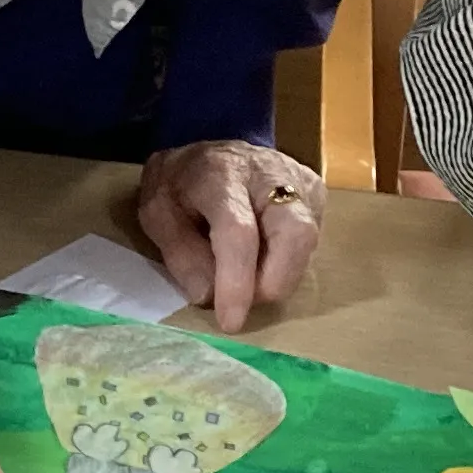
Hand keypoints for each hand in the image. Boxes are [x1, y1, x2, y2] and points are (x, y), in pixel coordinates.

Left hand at [134, 140, 326, 333]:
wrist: (209, 152)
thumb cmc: (180, 186)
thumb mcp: (157, 214)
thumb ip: (180, 254)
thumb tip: (208, 295)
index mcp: (219, 173)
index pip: (239, 231)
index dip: (237, 280)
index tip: (231, 320)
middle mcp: (269, 171)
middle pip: (295, 233)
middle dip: (273, 281)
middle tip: (245, 300)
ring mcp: (299, 180)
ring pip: (307, 241)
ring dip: (278, 273)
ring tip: (246, 275)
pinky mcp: (315, 193)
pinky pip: (311, 240)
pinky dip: (286, 261)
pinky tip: (262, 255)